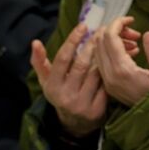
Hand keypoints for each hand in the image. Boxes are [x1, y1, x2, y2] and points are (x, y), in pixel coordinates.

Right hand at [30, 24, 105, 138]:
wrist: (75, 124)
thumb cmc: (60, 93)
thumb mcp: (47, 80)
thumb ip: (39, 61)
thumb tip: (35, 42)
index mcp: (52, 86)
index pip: (62, 59)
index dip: (73, 40)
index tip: (83, 26)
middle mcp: (66, 96)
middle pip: (81, 64)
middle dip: (91, 45)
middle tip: (100, 31)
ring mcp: (82, 104)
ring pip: (95, 74)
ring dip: (102, 56)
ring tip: (107, 43)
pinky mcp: (97, 110)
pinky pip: (105, 85)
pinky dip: (109, 72)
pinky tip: (113, 61)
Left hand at [91, 17, 148, 106]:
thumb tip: (148, 33)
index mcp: (122, 70)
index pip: (110, 37)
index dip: (118, 23)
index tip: (132, 19)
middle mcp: (110, 75)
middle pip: (100, 42)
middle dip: (115, 30)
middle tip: (134, 32)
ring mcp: (107, 81)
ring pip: (99, 50)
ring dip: (113, 40)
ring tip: (135, 41)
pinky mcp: (108, 85)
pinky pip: (102, 61)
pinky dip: (112, 51)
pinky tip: (131, 52)